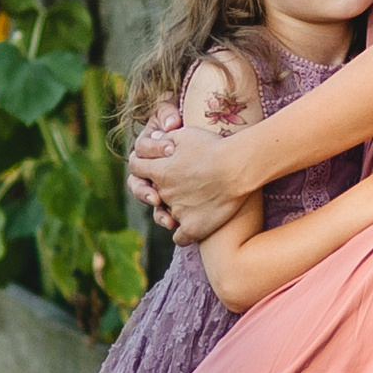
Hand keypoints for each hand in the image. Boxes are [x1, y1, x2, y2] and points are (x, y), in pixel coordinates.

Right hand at [125, 97, 182, 217]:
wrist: (216, 146)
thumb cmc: (191, 127)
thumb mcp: (176, 114)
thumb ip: (167, 113)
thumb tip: (171, 124)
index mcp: (148, 149)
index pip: (141, 150)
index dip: (153, 149)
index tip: (171, 148)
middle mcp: (150, 170)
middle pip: (137, 183)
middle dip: (144, 191)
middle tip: (156, 196)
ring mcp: (161, 186)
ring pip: (149, 201)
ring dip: (155, 211)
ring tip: (167, 217)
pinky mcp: (173, 199)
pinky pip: (163, 212)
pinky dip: (166, 218)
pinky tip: (174, 223)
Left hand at [143, 115, 256, 244]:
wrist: (237, 168)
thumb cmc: (214, 146)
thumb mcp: (185, 134)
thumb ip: (165, 138)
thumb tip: (155, 139)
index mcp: (159, 170)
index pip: (136, 167)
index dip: (142, 165)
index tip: (153, 165)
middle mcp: (163, 193)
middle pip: (152, 193)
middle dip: (161, 188)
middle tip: (180, 184)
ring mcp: (177, 212)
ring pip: (166, 214)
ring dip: (174, 209)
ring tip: (192, 202)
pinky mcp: (192, 228)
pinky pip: (179, 238)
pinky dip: (184, 233)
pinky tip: (193, 225)